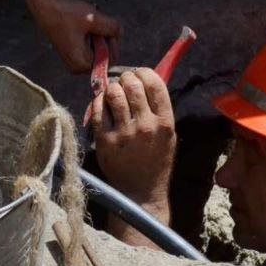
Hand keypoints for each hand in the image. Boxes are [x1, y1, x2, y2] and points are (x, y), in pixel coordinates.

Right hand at [32, 0, 120, 71]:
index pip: (111, 60)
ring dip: (98, 34)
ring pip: (99, 49)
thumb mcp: (94, 19)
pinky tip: (83, 25)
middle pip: (106, 56)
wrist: (46, 5)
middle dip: (105, 38)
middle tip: (94, 24)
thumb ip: (113, 28)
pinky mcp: (74, 52)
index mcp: (82, 65)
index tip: (103, 28)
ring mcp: (75, 60)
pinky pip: (92, 45)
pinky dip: (92, 34)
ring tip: (87, 24)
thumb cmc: (66, 13)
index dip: (112, 42)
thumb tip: (119, 34)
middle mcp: (78, 67)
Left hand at [92, 68, 175, 212]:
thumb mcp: (168, 135)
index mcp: (165, 122)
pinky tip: (102, 104)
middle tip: (123, 82)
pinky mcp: (105, 141)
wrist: (141, 193)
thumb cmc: (156, 161)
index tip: (138, 74)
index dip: (144, 72)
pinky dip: (98, 102)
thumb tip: (144, 80)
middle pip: (132, 85)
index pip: (154, 83)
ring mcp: (124, 133)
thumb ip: (158, 109)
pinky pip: (98, 110)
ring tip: (113, 93)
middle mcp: (146, 125)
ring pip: (113, 94)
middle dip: (126, 78)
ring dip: (111, 88)